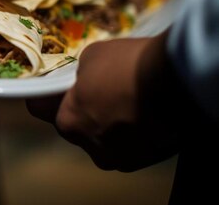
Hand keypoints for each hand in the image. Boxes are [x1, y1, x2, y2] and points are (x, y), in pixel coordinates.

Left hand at [27, 32, 184, 171]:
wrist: (178, 81)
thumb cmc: (128, 65)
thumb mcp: (91, 57)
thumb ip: (79, 76)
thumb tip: (83, 80)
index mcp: (68, 121)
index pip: (40, 109)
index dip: (47, 96)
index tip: (54, 88)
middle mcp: (89, 146)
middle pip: (75, 126)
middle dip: (83, 110)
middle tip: (98, 90)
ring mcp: (118, 157)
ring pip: (103, 139)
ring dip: (108, 124)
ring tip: (126, 100)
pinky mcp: (144, 160)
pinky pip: (128, 145)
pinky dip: (132, 133)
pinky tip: (144, 112)